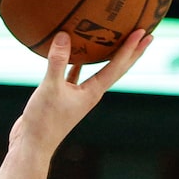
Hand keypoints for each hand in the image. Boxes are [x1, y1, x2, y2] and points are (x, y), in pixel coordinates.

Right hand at [12, 28, 151, 155]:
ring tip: (118, 37)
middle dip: (132, 52)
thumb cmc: (43, 122)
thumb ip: (58, 62)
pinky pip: (77, 73)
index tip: (143, 32)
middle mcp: (90, 94)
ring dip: (110, 55)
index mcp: (92, 93)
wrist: (31, 146)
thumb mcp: (50, 89)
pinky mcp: (64, 96)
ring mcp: (78, 96)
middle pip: (117, 69)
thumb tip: (64, 35)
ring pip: (99, 69)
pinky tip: (77, 50)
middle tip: (147, 34)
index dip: (129, 49)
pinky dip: (79, 61)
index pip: (116, 67)